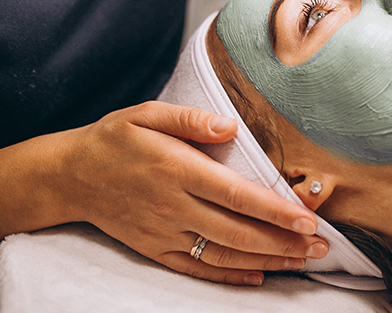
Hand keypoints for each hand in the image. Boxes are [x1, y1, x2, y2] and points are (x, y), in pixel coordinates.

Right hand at [61, 102, 326, 284]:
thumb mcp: (145, 114)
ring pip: (222, 254)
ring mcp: (164, 232)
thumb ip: (190, 119)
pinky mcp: (155, 249)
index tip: (308, 219)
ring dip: (266, 260)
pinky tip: (257, 277)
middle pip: (237, 231)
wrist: (69, 177)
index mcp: (176, 168)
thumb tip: (230, 125)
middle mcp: (173, 205)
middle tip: (322, 246)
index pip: (236, 194)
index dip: (274, 209)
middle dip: (284, 241)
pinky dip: (228, 276)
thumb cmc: (114, 140)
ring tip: (302, 260)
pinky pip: (196, 269)